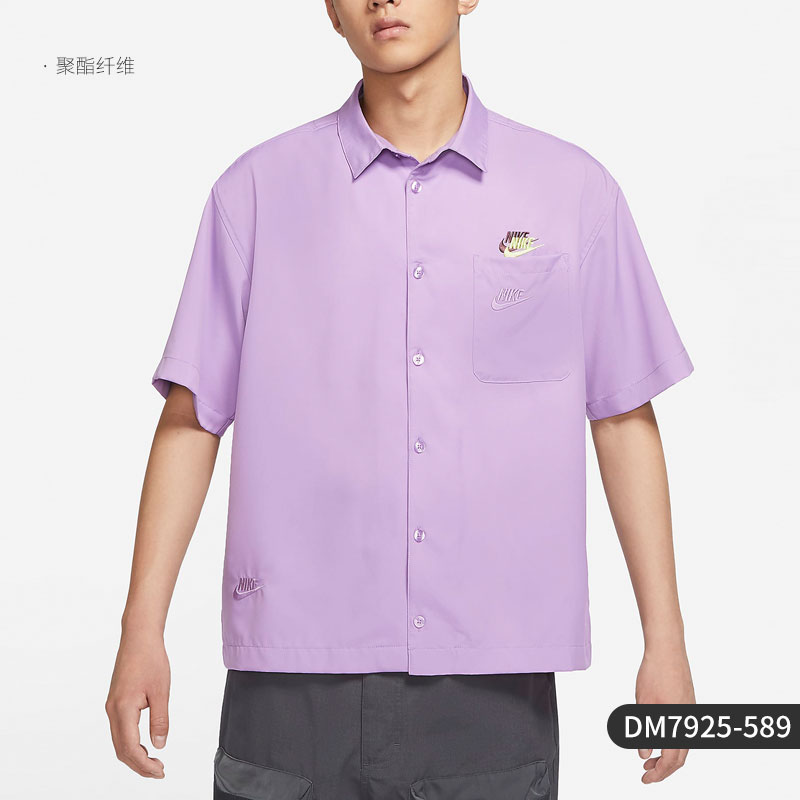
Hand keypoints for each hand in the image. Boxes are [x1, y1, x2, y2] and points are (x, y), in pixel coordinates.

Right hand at [105, 629, 170, 777]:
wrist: (139, 637)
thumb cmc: (150, 659)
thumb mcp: (161, 691)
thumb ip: (160, 720)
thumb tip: (159, 744)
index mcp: (123, 709)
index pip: (130, 748)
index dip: (144, 765)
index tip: (160, 771)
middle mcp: (112, 710)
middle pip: (121, 750)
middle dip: (139, 765)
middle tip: (159, 771)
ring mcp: (112, 706)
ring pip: (119, 741)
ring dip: (134, 755)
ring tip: (153, 762)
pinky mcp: (115, 701)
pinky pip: (119, 730)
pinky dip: (130, 743)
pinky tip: (144, 745)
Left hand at [635, 646, 695, 783]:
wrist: (667, 649)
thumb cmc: (655, 673)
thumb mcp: (643, 705)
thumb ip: (644, 732)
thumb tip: (644, 755)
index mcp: (679, 724)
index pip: (672, 760)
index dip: (659, 774)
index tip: (646, 779)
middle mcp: (689, 721)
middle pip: (680, 756)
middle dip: (663, 768)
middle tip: (645, 772)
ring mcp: (690, 711)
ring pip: (682, 743)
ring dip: (667, 754)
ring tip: (648, 758)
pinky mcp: (688, 702)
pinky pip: (682, 730)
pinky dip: (670, 739)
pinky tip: (656, 736)